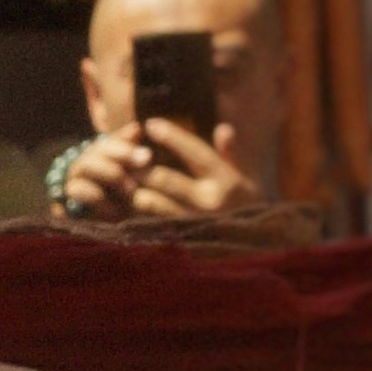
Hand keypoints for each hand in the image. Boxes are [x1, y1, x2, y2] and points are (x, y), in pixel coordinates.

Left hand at [53, 121, 266, 230]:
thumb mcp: (245, 178)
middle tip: (123, 151)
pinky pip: (148, 223)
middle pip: (165, 179)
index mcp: (226, 181)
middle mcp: (208, 203)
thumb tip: (223, 128)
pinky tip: (119, 200)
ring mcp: (191, 224)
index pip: (195, 152)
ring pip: (151, 204)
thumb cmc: (245, 204)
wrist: (253, 247)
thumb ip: (231, 153)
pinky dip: (131, 211)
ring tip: (118, 175)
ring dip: (131, 189)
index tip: (150, 123)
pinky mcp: (178, 240)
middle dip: (141, 164)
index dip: (171, 136)